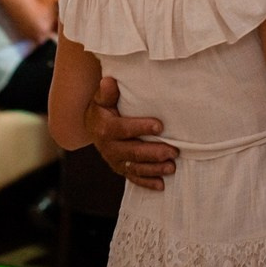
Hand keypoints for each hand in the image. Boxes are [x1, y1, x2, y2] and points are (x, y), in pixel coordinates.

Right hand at [85, 76, 176, 190]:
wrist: (92, 126)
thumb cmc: (103, 108)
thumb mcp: (102, 99)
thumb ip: (107, 92)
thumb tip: (109, 81)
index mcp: (105, 128)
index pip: (124, 129)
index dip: (141, 127)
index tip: (160, 126)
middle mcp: (108, 147)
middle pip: (133, 152)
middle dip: (154, 153)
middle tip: (173, 151)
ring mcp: (115, 160)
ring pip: (135, 167)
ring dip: (154, 169)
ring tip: (171, 167)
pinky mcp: (121, 169)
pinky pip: (134, 178)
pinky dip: (147, 182)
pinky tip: (161, 185)